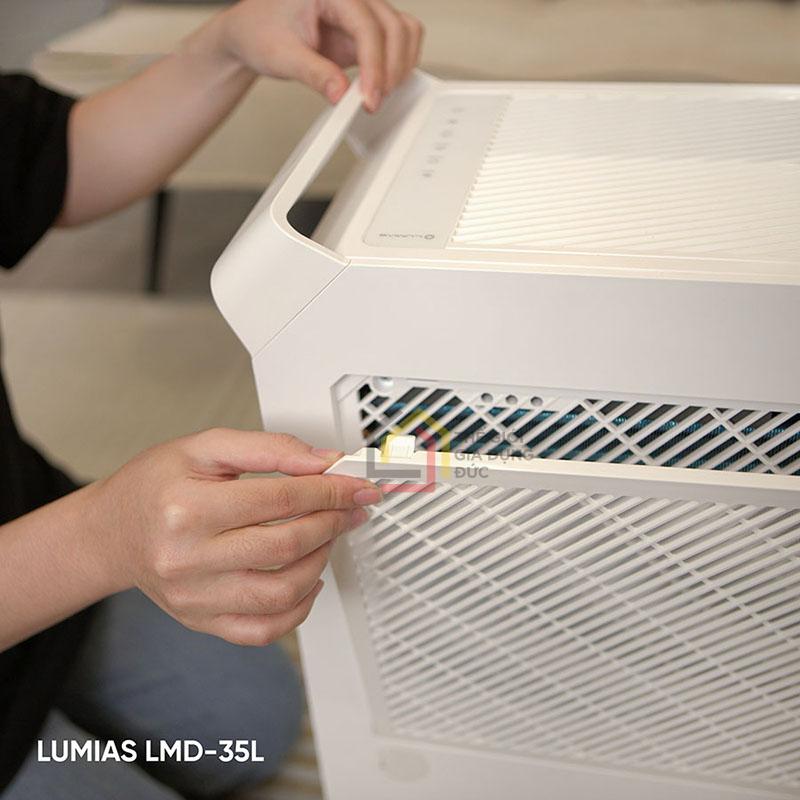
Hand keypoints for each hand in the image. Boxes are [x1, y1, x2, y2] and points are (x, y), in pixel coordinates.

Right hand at [91, 429, 380, 644]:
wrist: (113, 531)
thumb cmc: (155, 486)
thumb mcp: (205, 448)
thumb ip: (269, 448)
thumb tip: (323, 462)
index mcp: (186, 509)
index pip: (280, 500)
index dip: (329, 490)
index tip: (356, 485)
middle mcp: (187, 559)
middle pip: (285, 547)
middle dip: (332, 522)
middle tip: (351, 507)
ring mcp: (194, 598)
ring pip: (281, 594)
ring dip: (321, 562)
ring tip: (327, 536)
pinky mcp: (201, 621)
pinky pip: (263, 630)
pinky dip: (298, 608)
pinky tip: (307, 579)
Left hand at [213, 0, 423, 110]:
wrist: (254, 31)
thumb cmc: (261, 31)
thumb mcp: (283, 56)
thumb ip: (315, 74)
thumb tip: (341, 95)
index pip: (366, 25)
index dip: (374, 65)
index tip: (369, 98)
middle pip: (394, 27)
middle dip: (390, 69)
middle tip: (372, 102)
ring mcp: (364, 11)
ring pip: (404, 31)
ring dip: (400, 66)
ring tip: (378, 94)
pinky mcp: (367, 29)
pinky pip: (399, 39)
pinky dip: (399, 63)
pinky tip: (383, 84)